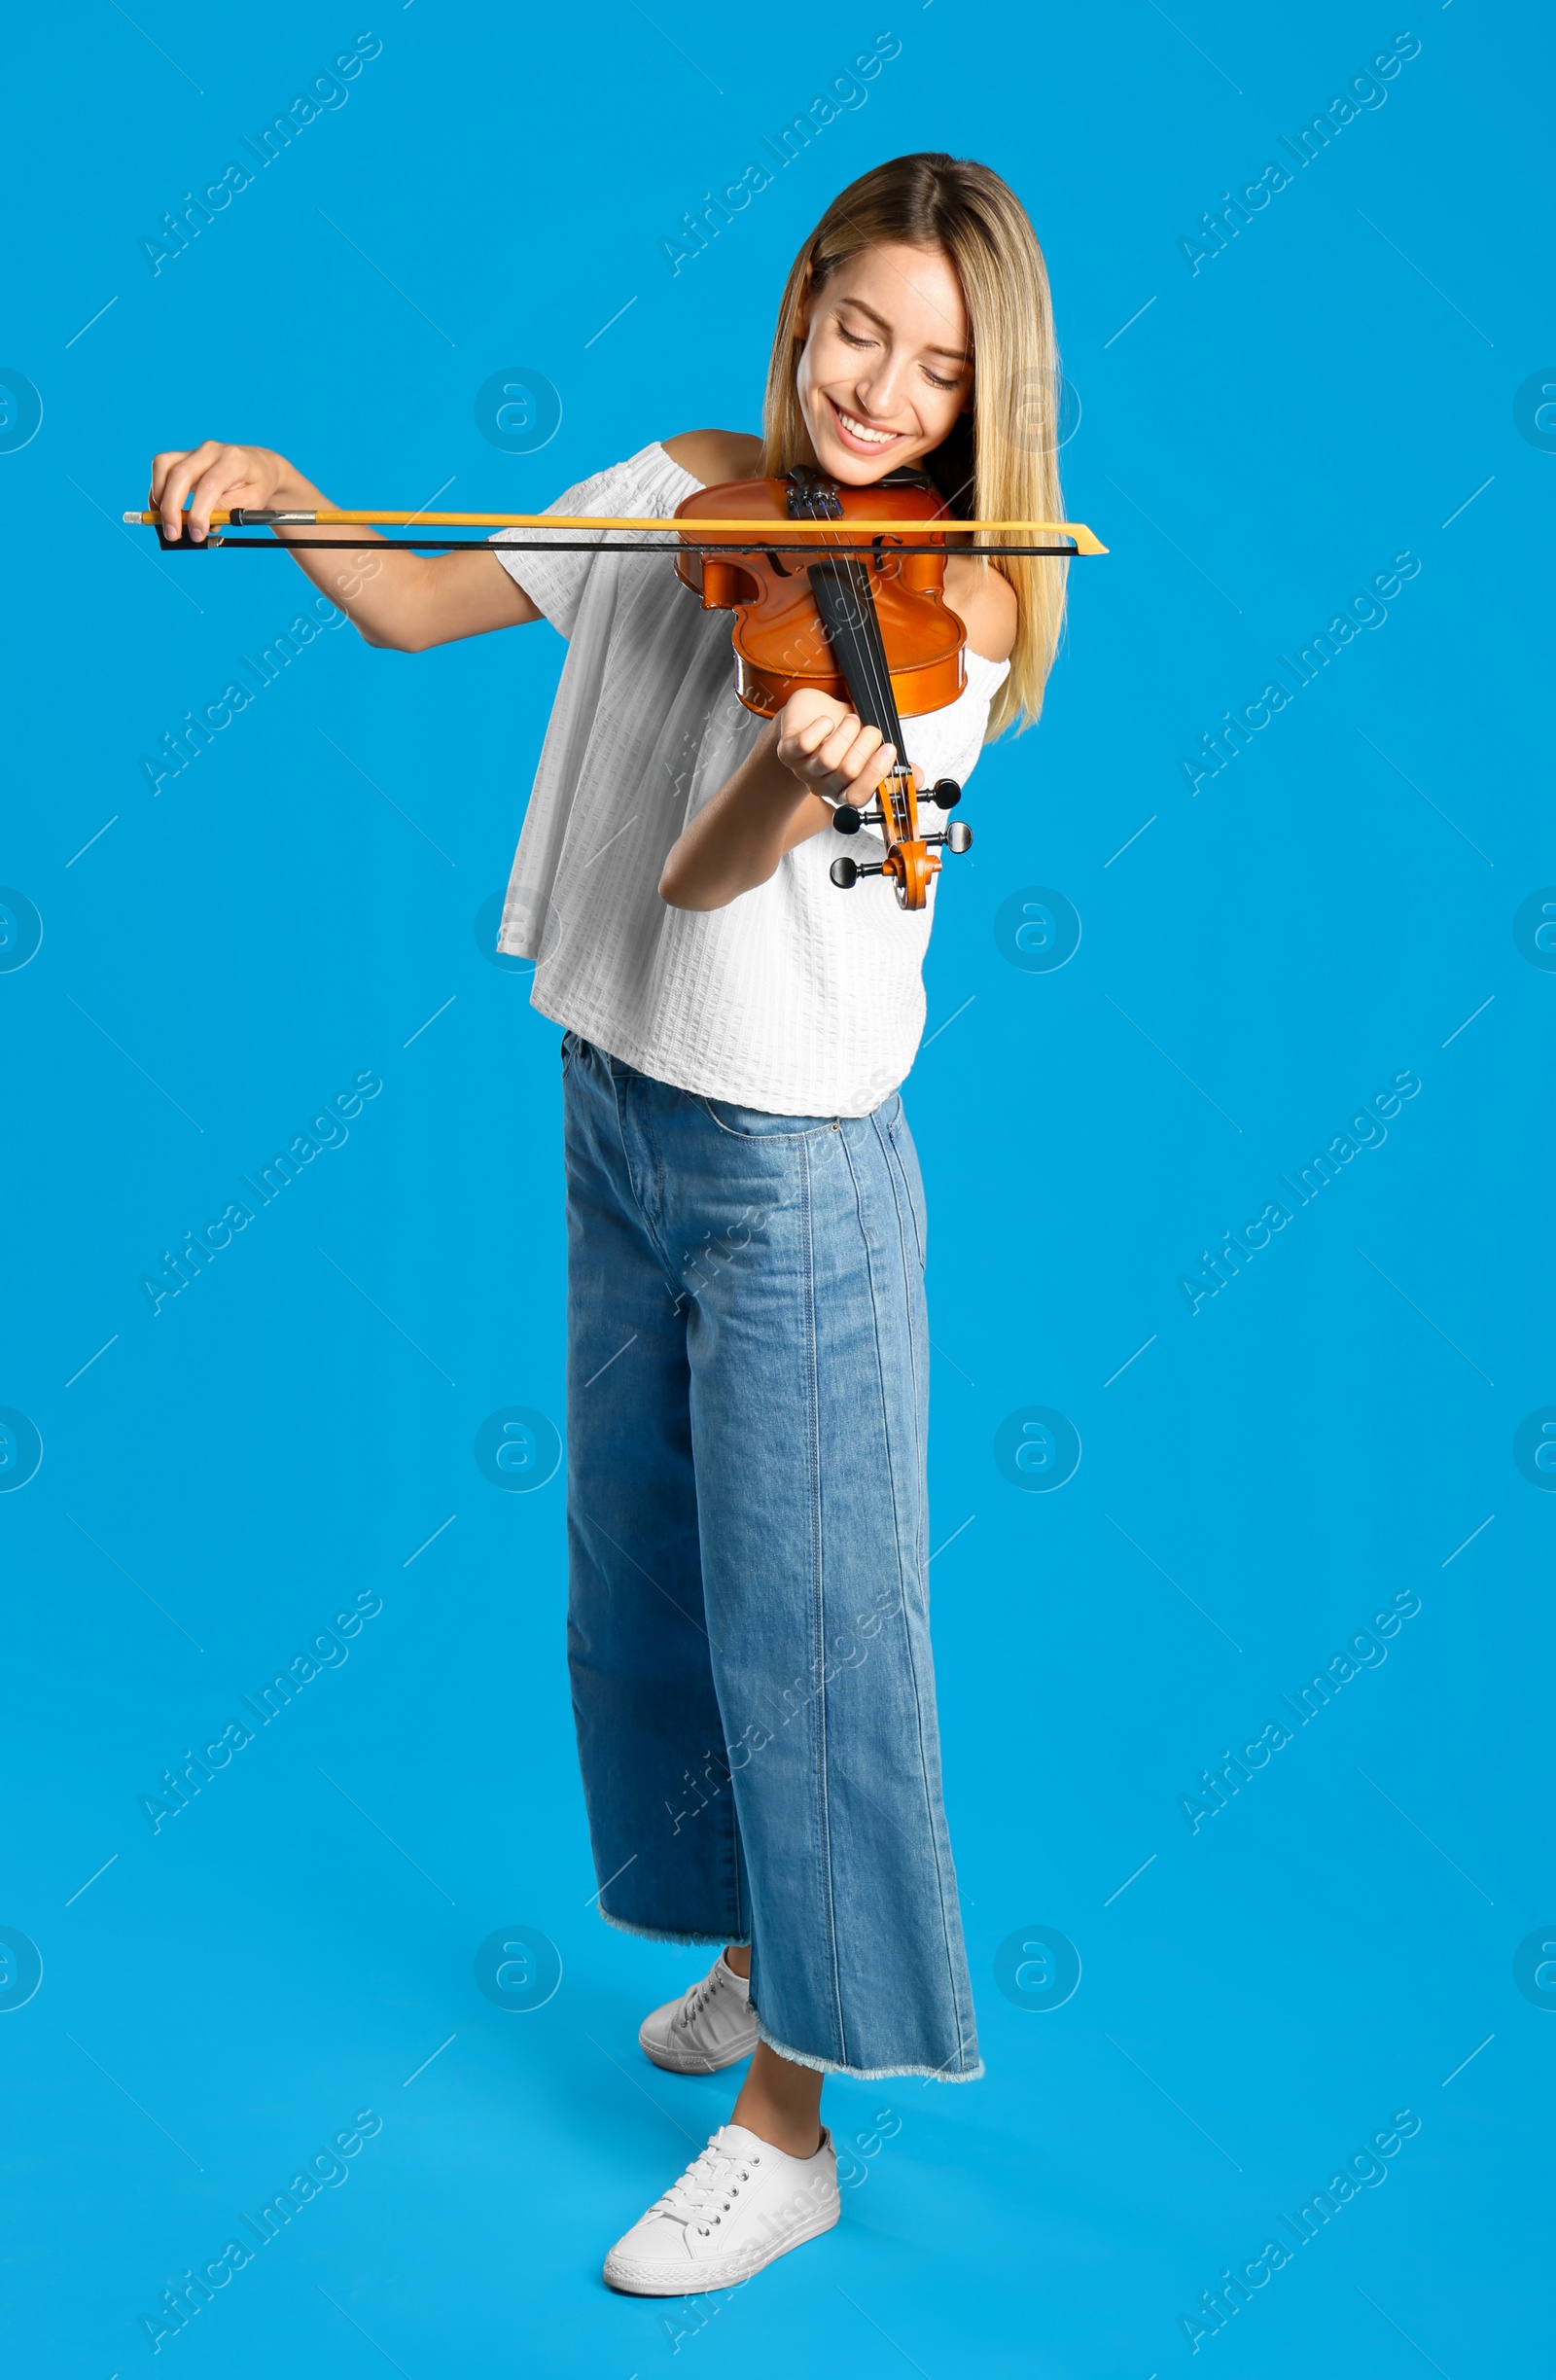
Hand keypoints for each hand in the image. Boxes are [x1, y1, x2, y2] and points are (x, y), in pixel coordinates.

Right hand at [149, 441, 292, 542]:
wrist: (259, 466)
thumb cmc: (256, 486)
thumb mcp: (252, 503)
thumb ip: (226, 510)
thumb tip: (200, 523)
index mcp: (234, 461)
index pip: (209, 485)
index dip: (199, 512)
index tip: (196, 534)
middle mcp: (211, 451)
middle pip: (181, 473)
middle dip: (171, 507)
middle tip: (172, 534)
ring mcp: (195, 451)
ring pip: (164, 465)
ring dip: (159, 496)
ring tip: (166, 522)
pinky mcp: (183, 457)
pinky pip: (162, 469)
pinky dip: (158, 492)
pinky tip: (163, 511)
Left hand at [774, 687, 906, 808]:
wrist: (811, 714)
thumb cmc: (843, 731)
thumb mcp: (872, 748)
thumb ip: (895, 765)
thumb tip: (917, 779)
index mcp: (845, 791)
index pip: (859, 797)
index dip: (876, 773)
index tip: (890, 748)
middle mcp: (823, 786)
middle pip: (847, 772)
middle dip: (865, 743)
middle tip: (869, 728)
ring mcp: (804, 771)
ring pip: (828, 758)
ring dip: (846, 732)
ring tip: (850, 720)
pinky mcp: (787, 752)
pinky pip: (806, 743)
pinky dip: (821, 727)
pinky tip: (826, 721)